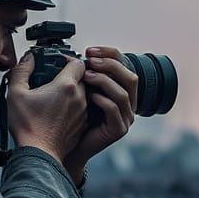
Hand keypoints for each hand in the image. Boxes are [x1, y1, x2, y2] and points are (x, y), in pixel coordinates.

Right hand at [6, 51, 88, 163]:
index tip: (57, 63)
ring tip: (53, 97)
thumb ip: (22, 70)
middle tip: (52, 80)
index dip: (68, 59)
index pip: (78, 62)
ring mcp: (82, 113)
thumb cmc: (28, 126)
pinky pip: (82, 110)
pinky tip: (57, 112)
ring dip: (71, 92)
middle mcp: (79, 98)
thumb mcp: (16, 93)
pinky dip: (73, 107)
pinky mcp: (82, 125)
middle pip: (81, 78)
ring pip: (83, 94)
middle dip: (68, 76)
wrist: (39, 154)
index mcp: (66, 86)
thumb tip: (28, 58)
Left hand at [63, 46, 137, 183]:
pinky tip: (90, 96)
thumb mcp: (79, 91)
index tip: (90, 50)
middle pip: (130, 77)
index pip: (125, 66)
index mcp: (121, 91)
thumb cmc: (72, 119)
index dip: (110, 54)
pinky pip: (115, 111)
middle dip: (110, 65)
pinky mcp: (117, 130)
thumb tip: (70, 56)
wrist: (68, 147)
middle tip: (91, 61)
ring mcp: (125, 118)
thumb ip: (82, 75)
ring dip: (105, 81)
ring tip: (87, 76)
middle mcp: (128, 104)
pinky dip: (103, 100)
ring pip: (123, 93)